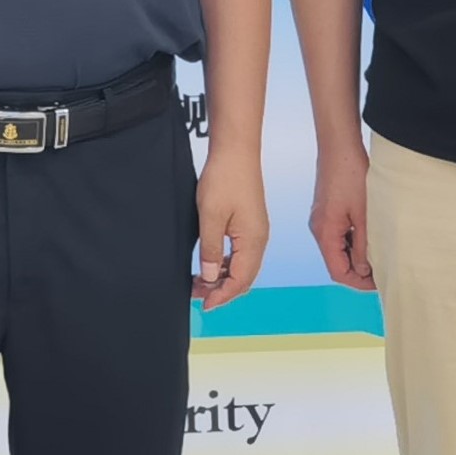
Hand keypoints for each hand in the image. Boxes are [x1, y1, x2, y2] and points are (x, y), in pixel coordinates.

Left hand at [192, 147, 269, 307]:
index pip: (239, 281)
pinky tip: (209, 264)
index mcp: (253, 241)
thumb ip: (210, 250)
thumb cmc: (224, 178)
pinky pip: (239, 254)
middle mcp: (259, 240)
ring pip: (241, 267)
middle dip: (221, 290)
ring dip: (221, 278)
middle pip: (243, 278)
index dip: (221, 296)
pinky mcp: (249, 224)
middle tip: (196, 295)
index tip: (203, 304)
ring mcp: (256, 232)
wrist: (236, 150)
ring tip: (198, 282)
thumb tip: (209, 277)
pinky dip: (224, 264)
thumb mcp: (210, 217)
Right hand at [310, 141, 375, 292]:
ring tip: (381, 254)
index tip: (380, 281)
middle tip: (384, 269)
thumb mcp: (364, 215)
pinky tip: (370, 237)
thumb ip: (363, 246)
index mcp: (325, 232)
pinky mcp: (327, 211)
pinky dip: (353, 242)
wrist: (339, 146)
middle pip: (337, 263)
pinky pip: (339, 236)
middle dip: (359, 271)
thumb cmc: (351, 175)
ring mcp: (322, 220)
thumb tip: (363, 270)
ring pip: (339, 249)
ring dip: (357, 256)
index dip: (359, 282)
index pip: (338, 271)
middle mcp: (319, 229)